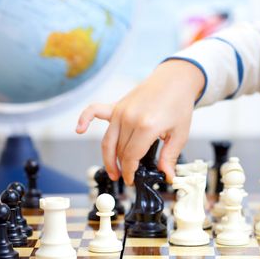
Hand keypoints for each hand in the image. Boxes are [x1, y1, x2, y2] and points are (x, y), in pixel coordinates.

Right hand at [76, 60, 204, 184]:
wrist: (175, 79)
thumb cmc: (179, 104)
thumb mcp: (180, 133)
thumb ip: (170, 156)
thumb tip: (167, 176)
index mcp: (147, 126)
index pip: (131, 157)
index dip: (130, 172)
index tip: (131, 180)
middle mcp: (130, 118)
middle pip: (119, 151)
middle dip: (121, 167)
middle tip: (126, 177)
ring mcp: (121, 110)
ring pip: (108, 140)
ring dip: (107, 157)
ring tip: (113, 170)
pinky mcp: (117, 104)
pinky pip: (95, 111)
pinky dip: (84, 119)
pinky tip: (80, 129)